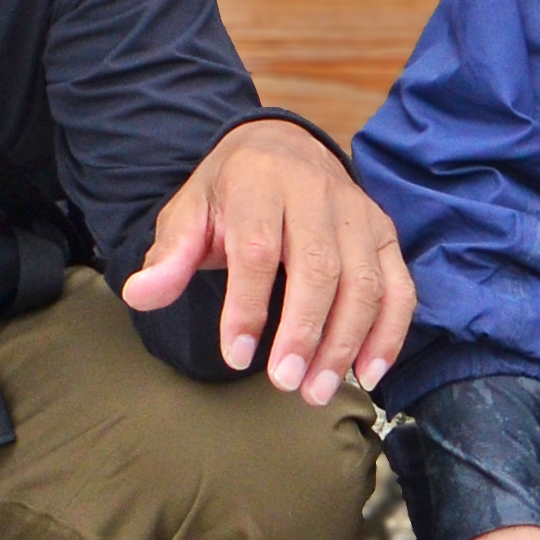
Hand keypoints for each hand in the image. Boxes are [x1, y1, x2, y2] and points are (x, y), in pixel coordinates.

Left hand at [122, 120, 414, 406]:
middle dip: (305, 333)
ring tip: (318, 390)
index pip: (258, 250)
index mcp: (260, 183)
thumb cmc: (232, 193)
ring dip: (346, 343)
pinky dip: (389, 334)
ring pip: (364, 283)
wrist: (283, 148)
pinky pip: (399, 288)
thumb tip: (140, 295)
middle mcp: (317, 194)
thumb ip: (169, 256)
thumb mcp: (190, 212)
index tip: (236, 355)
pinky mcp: (385, 235)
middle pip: (319, 268)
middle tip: (285, 383)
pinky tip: (368, 373)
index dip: (248, 307)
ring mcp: (358, 215)